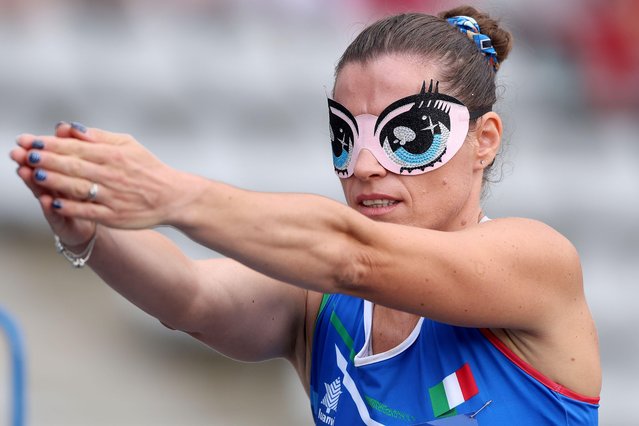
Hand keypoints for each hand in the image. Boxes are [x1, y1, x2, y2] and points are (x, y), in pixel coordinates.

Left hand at [14, 123, 184, 229]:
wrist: (173, 196)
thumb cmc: (147, 168)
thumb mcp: (127, 145)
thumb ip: (98, 137)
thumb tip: (69, 129)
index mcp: (113, 155)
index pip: (76, 147)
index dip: (50, 144)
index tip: (29, 141)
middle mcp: (112, 174)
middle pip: (73, 165)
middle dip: (45, 160)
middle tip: (22, 155)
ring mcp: (113, 196)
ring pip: (78, 187)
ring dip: (54, 181)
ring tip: (34, 174)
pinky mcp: (115, 216)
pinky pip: (89, 210)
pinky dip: (71, 207)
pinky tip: (54, 202)